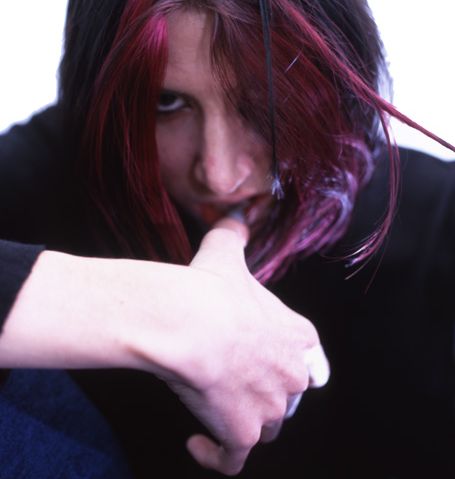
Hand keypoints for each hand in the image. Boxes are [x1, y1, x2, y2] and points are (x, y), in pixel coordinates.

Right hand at [163, 217, 328, 474]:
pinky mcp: (241, 434)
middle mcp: (290, 375)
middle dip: (268, 390)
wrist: (190, 323)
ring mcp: (268, 408)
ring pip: (266, 426)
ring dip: (246, 422)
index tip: (278, 362)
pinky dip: (217, 454)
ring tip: (218, 409)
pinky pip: (233, 457)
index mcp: (295, 335)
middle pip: (289, 394)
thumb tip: (236, 213)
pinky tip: (198, 442)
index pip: (311, 357)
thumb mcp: (226, 251)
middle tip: (236, 381)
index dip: (297, 361)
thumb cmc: (210, 288)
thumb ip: (235, 232)